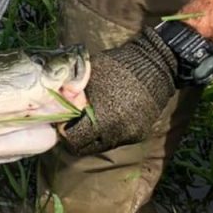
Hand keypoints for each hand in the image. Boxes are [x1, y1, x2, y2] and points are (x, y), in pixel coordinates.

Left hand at [59, 26, 176, 155]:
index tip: (62, 120)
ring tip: (87, 119)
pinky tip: (105, 117)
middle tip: (72, 122)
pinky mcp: (139, 134)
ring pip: (101, 145)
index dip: (64, 131)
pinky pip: (115, 140)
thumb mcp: (89, 74)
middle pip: (85, 147)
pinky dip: (106, 133)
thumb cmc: (118, 66)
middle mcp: (116, 132)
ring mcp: (129, 135)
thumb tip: (57, 100)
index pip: (73, 139)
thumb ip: (73, 91)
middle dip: (76, 136)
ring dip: (91, 136)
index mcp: (102, 119)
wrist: (156, 65)